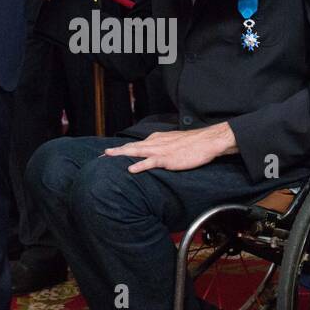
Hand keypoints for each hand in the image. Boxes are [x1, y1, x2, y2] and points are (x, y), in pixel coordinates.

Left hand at [102, 122, 236, 173]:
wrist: (207, 141)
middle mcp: (155, 143)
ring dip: (122, 154)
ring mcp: (160, 150)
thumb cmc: (193, 144)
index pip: (136, 144)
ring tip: (108, 157)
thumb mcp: (174, 143)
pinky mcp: (168, 159)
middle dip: (116, 151)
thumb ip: (163, 147)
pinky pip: (151, 162)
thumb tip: (155, 154)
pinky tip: (131, 169)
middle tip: (102, 155)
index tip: (110, 153)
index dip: (122, 149)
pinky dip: (140, 165)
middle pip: (131, 147)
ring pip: (137, 151)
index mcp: (157, 139)